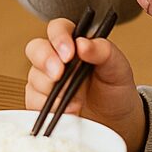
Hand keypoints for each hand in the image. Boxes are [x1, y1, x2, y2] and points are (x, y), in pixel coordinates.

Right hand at [26, 17, 146, 151]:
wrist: (117, 122)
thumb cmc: (115, 90)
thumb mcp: (118, 67)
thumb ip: (103, 51)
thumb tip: (83, 43)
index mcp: (74, 43)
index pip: (58, 29)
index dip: (59, 38)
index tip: (69, 53)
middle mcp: (56, 59)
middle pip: (35, 49)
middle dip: (45, 61)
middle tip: (59, 75)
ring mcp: (46, 80)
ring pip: (34, 76)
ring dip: (53, 89)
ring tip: (75, 99)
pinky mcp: (41, 102)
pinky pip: (33, 101)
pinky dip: (48, 107)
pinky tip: (67, 110)